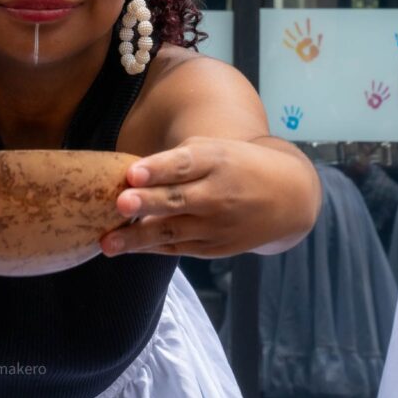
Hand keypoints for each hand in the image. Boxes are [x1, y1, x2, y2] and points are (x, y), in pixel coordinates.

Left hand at [99, 136, 317, 257]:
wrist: (289, 196)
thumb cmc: (236, 164)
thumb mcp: (215, 149)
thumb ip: (178, 160)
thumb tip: (131, 176)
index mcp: (217, 161)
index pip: (185, 164)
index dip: (158, 168)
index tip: (132, 173)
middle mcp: (218, 194)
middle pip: (177, 199)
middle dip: (147, 202)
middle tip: (120, 203)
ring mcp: (217, 225)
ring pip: (173, 232)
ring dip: (138, 238)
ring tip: (107, 242)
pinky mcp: (216, 248)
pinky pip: (178, 248)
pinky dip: (152, 248)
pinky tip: (125, 248)